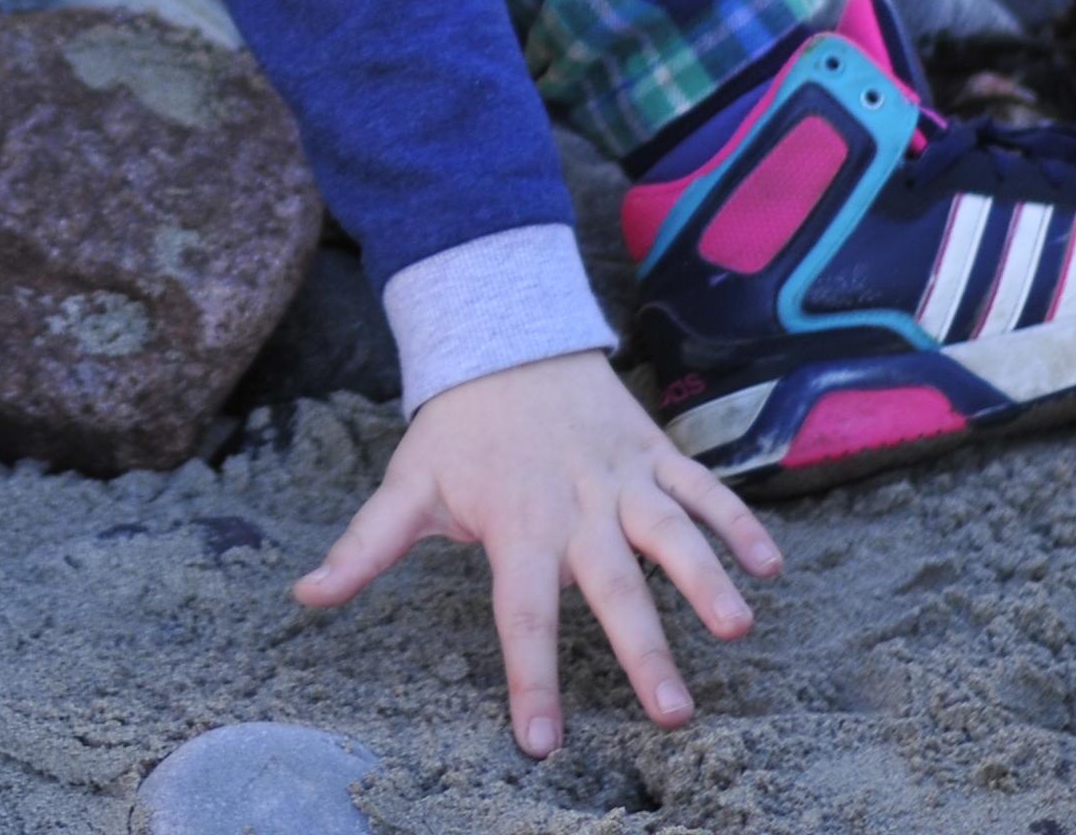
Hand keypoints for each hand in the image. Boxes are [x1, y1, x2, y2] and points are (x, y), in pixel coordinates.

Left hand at [292, 351, 779, 750]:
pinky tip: (771, 565)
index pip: (521, 612)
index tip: (543, 742)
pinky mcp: (654, 453)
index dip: (531, 679)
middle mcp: (575, 503)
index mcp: (515, 522)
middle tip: (671, 714)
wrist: (504, 334)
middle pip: (611, 584)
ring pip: (670, 531)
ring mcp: (621, 477)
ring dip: (706, 578)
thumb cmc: (457, 429)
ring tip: (736, 628)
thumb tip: (305, 598)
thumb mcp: (406, 484)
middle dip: (642, 649)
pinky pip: (703, 487)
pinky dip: (738, 521)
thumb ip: (365, 546)